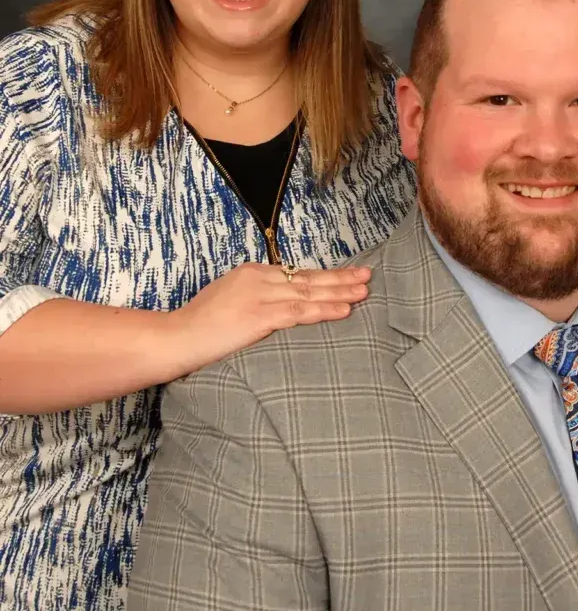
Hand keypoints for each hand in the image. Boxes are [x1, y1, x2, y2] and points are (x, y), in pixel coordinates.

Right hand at [165, 262, 370, 376]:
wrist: (176, 337)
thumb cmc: (197, 326)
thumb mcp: (227, 300)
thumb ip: (253, 299)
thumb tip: (274, 309)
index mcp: (251, 272)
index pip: (296, 273)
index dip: (323, 277)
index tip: (345, 277)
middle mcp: (259, 278)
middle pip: (309, 277)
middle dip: (340, 278)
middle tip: (367, 276)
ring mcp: (261, 296)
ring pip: (310, 292)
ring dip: (340, 293)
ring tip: (364, 291)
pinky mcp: (260, 315)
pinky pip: (300, 312)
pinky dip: (325, 310)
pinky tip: (345, 310)